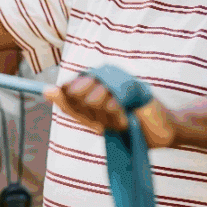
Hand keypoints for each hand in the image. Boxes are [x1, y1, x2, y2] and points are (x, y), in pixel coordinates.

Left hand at [45, 75, 178, 148]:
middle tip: (108, 121)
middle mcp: (104, 76)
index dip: (72, 106)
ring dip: (105, 118)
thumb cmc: (127, 125)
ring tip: (120, 120)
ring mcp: (117, 79)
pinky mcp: (131, 86)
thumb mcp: (96, 120)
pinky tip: (126, 119)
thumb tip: (46, 91)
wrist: (160, 131)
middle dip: (89, 115)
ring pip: (91, 99)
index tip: (88, 117)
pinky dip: (116, 117)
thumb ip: (71, 106)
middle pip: (76, 94)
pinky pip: (110, 103)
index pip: (67, 89)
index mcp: (93, 82)